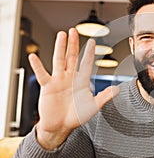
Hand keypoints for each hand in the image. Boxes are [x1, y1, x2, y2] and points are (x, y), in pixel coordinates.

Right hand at [28, 28, 118, 149]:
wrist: (61, 127)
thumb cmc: (77, 117)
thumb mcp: (93, 106)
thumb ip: (104, 97)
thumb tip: (117, 89)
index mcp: (82, 81)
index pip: (86, 63)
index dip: (90, 53)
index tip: (93, 42)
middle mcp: (70, 78)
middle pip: (72, 57)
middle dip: (73, 44)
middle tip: (73, 30)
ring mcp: (58, 81)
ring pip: (59, 60)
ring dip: (60, 48)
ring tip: (61, 35)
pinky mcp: (47, 87)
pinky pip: (42, 74)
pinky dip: (38, 66)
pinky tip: (33, 56)